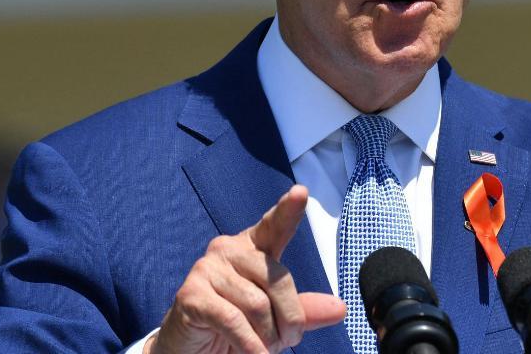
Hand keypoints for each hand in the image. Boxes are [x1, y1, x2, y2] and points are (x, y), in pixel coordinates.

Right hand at [146, 185, 345, 353]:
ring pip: (258, 304)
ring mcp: (207, 269)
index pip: (273, 226)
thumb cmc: (236, 330)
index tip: (301, 193)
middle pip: (278, 279)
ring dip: (267, 338)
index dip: (288, 210)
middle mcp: (228, 250)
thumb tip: (340, 308)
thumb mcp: (275, 320)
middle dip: (290, 320)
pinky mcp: (191, 294)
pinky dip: (250, 346)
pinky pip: (234, 320)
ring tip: (262, 350)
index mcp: (252, 249)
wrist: (190, 352)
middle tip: (285, 342)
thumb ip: (303, 310)